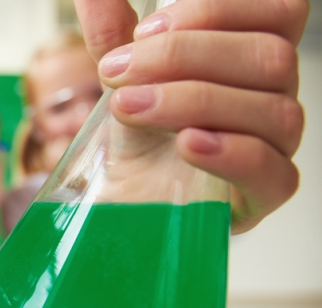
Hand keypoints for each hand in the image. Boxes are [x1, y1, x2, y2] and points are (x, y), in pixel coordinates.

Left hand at [75, 0, 308, 233]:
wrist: (123, 202)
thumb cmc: (138, 138)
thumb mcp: (123, 78)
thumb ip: (114, 32)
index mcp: (249, 60)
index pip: (279, 11)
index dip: (217, 10)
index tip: (144, 31)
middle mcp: (272, 99)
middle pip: (271, 56)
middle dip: (183, 55)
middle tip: (117, 72)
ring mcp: (273, 151)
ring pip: (273, 110)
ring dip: (192, 100)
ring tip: (128, 108)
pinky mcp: (261, 199)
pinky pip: (275, 174)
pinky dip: (231, 153)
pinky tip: (187, 144)